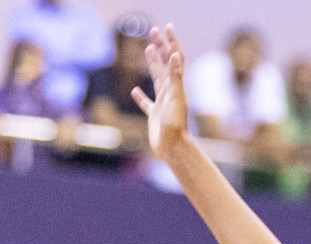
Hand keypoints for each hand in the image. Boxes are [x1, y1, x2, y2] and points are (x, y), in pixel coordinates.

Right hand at [132, 24, 189, 160]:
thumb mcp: (175, 99)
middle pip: (164, 65)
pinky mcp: (154, 116)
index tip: (165, 28)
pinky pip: (146, 104)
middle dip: (160, 47)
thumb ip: (175, 78)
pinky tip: (134, 91)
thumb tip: (175, 55)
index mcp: (175, 87)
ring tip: (148, 50)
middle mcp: (170, 93)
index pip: (173, 59)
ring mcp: (162, 104)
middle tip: (153, 31)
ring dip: (153, 64)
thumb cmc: (174, 126)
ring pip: (156, 79)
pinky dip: (140, 97)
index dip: (170, 43)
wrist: (173, 149)